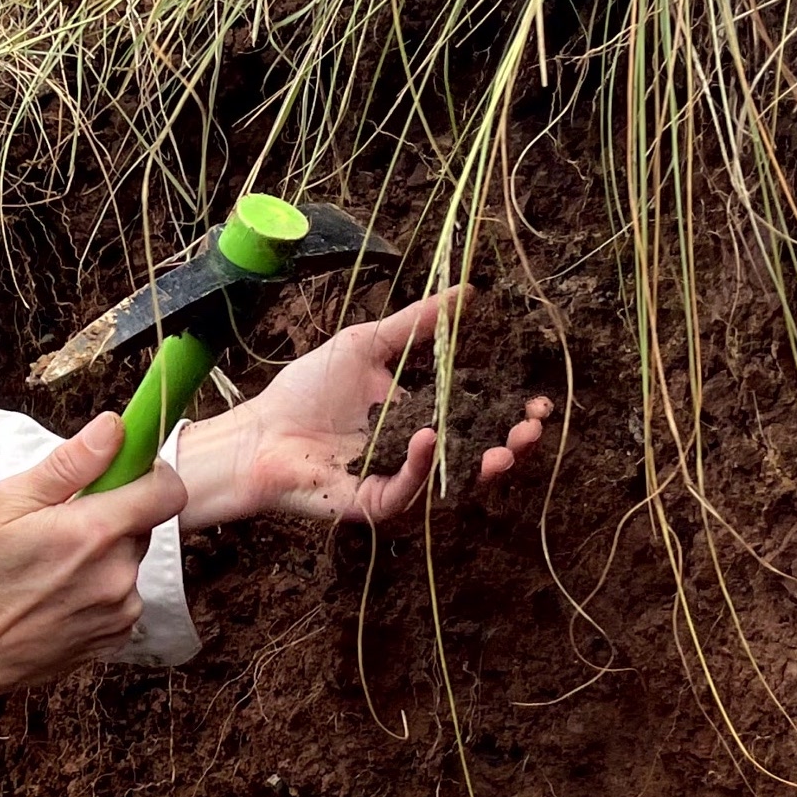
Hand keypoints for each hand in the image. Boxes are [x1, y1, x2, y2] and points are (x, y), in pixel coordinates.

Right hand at [0, 413, 185, 758]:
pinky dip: (98, 589)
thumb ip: (69, 464)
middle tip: (58, 524)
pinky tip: (55, 595)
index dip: (149, 472)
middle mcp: (118, 574)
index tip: (121, 471)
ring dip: (103, 555)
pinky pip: (121, 596)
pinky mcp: (114, 637)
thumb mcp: (4, 502)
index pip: (167, 490)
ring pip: (130, 561)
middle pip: (143, 524)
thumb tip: (114, 428)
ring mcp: (119, 611)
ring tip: (49, 566)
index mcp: (94, 532)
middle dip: (110, 514)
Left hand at [172, 289, 551, 530]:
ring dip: (482, 464)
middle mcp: (415, 452)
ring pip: (450, 479)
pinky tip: (431, 439)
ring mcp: (397, 480)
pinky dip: (421, 465)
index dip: (508, 411)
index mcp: (419, 417)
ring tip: (507, 448)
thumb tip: (466, 292)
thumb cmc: (305, 389)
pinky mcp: (374, 503)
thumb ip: (416, 324)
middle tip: (533, 427)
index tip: (538, 401)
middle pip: (475, 452)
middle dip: (511, 443)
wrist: (259, 431)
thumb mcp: (367, 345)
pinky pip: (406, 489)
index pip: (475, 416)